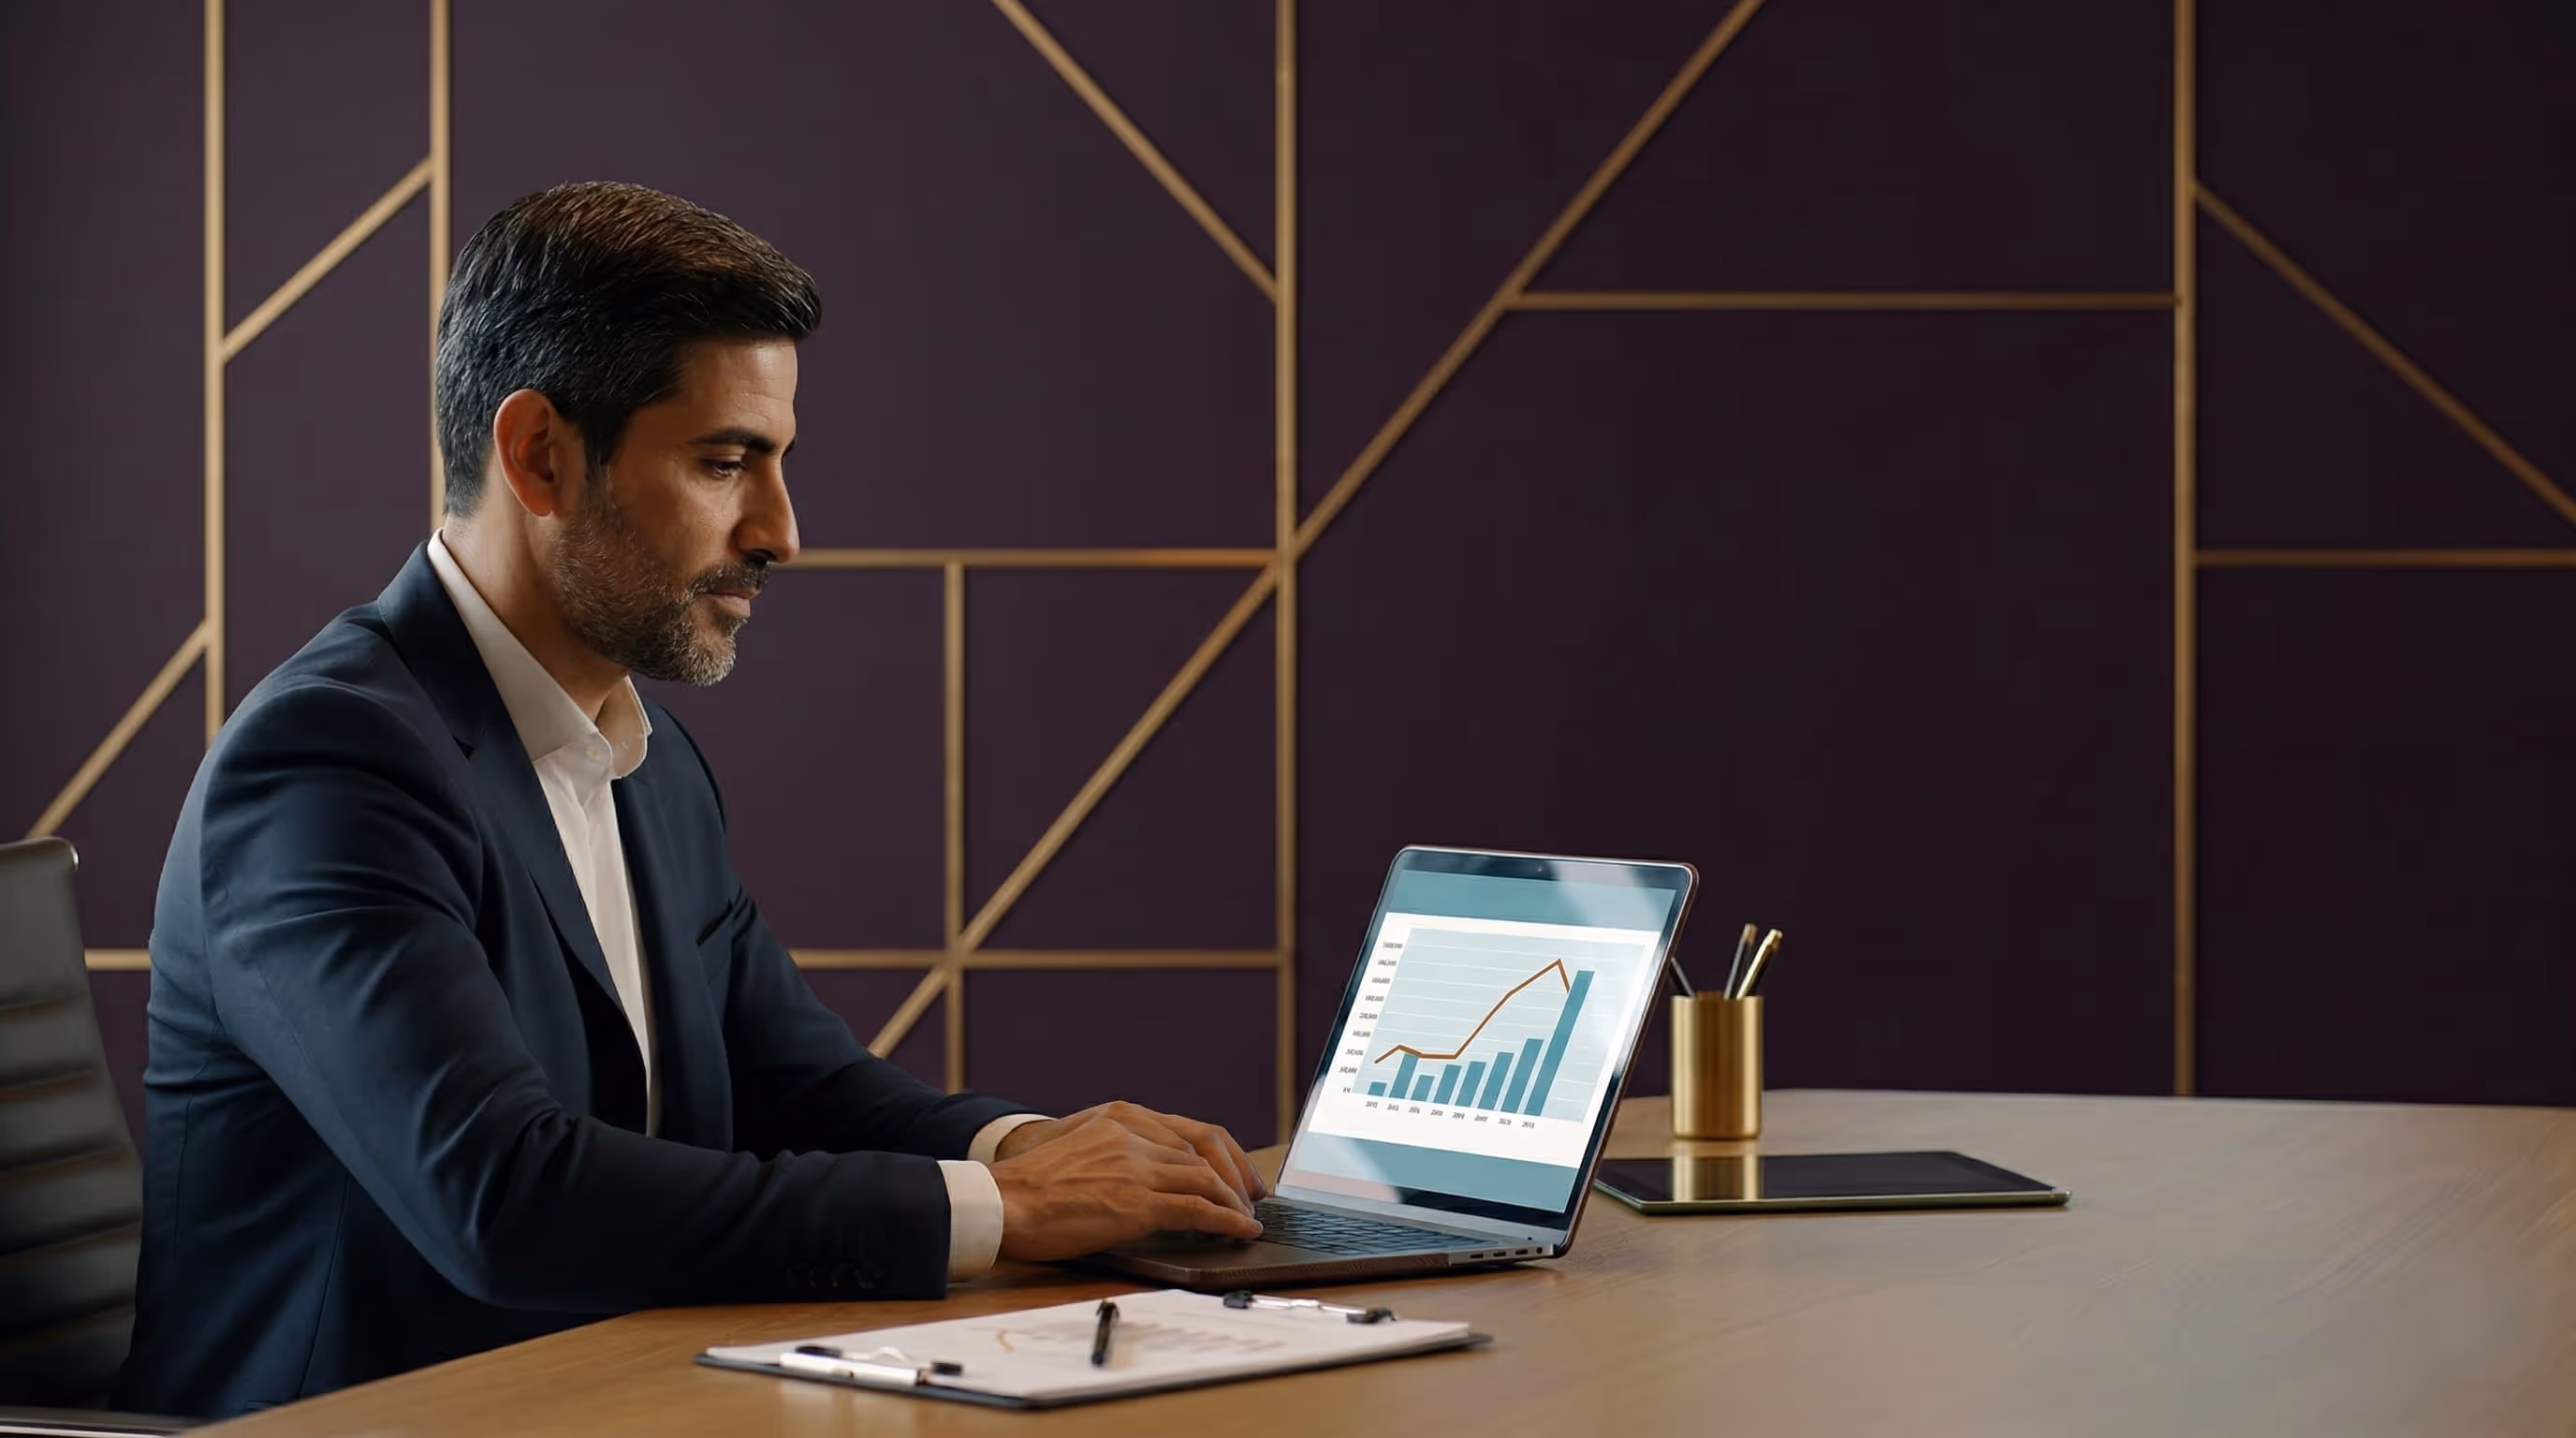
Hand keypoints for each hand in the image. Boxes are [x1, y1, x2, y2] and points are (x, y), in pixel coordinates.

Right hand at [994, 1101, 1265, 1207]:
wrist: (1000, 1203)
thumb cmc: (1029, 1186)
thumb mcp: (1077, 1147)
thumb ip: (1113, 1150)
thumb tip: (1144, 1176)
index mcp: (1119, 1116)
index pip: (1189, 1129)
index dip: (1221, 1154)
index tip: (1237, 1173)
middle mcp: (1133, 1133)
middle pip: (1205, 1150)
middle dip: (1235, 1176)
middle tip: (1252, 1198)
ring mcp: (1137, 1167)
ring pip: (1205, 1179)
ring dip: (1233, 1202)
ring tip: (1246, 1220)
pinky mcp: (1137, 1203)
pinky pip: (1197, 1209)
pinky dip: (1227, 1221)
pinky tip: (1240, 1231)